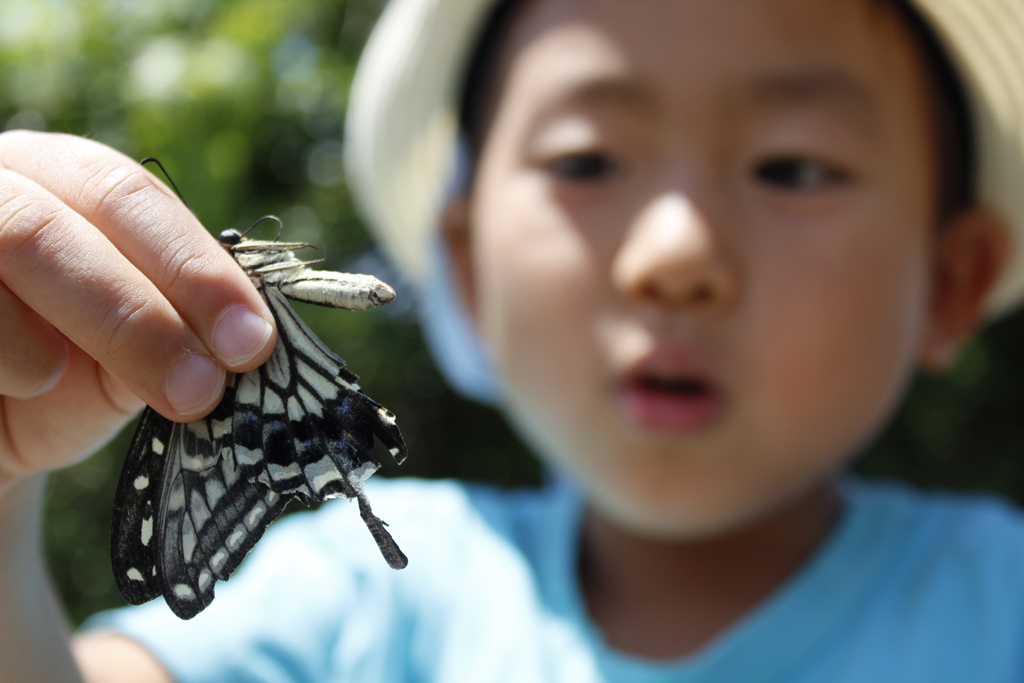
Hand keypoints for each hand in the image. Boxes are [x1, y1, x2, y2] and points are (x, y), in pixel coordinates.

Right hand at [0, 131, 277, 488]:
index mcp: (63, 180)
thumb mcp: (133, 353)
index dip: (194, 267)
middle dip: (139, 315)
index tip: (250, 342)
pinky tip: (18, 385)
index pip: (129, 196)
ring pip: (5, 244)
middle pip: (56, 226)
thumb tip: (247, 337)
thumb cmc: (64, 380)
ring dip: (54, 333)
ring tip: (58, 382)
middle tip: (199, 389)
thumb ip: (181, 327)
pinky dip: (4, 356)